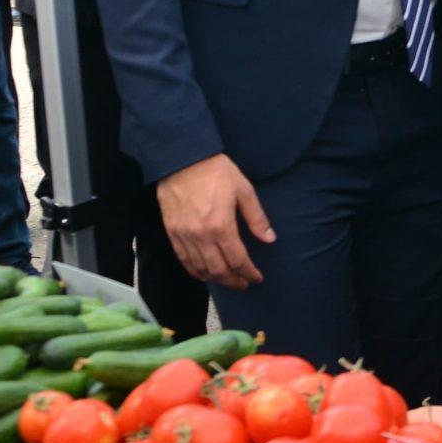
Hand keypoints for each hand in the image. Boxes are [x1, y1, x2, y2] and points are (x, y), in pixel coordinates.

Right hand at [158, 153, 274, 288]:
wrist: (181, 158)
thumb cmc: (215, 171)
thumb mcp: (243, 190)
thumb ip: (257, 218)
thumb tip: (269, 238)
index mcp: (221, 225)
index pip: (238, 260)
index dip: (249, 273)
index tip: (257, 278)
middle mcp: (201, 235)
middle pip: (219, 270)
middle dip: (234, 281)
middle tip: (244, 284)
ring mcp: (184, 235)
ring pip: (200, 269)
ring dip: (215, 279)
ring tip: (227, 280)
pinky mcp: (172, 232)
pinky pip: (183, 260)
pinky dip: (195, 271)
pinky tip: (204, 273)